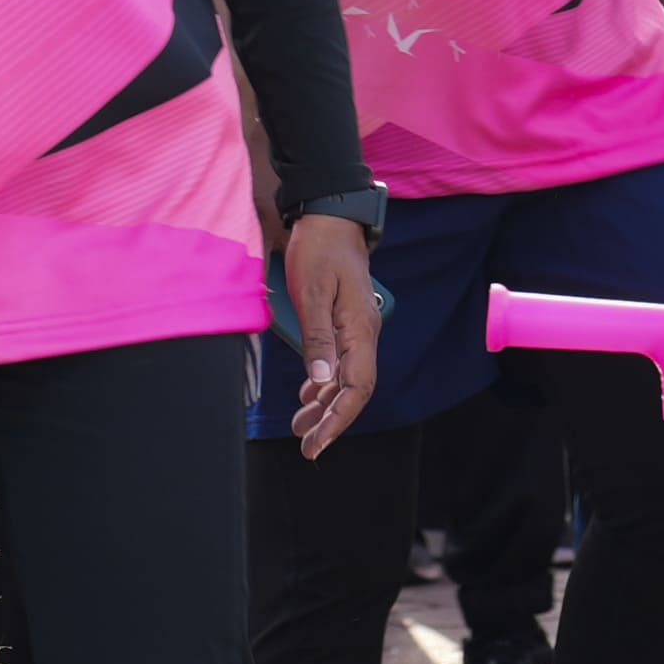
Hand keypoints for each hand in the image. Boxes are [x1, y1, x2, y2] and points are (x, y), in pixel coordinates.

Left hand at [273, 213, 385, 456]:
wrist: (330, 216)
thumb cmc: (319, 249)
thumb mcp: (312, 292)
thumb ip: (317, 337)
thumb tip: (321, 380)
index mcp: (360, 330)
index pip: (357, 388)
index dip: (338, 420)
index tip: (317, 444)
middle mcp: (363, 333)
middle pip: (353, 390)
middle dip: (331, 421)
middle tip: (306, 447)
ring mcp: (355, 328)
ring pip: (344, 379)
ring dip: (324, 405)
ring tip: (301, 428)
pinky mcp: (344, 321)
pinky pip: (338, 362)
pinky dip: (323, 383)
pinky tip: (309, 393)